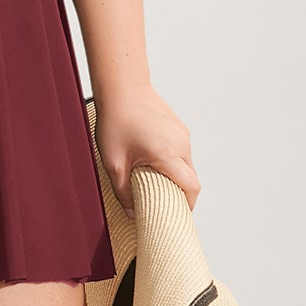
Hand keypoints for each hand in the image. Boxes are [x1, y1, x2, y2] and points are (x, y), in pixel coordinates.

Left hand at [91, 84, 199, 213]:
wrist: (121, 87)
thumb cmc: (116, 120)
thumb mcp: (114, 163)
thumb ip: (124, 192)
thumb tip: (132, 213)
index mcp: (169, 154)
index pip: (191, 188)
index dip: (187, 206)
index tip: (176, 217)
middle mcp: (182, 144)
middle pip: (191, 179)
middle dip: (180, 194)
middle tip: (162, 205)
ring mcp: (182, 134)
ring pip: (186, 165)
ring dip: (175, 177)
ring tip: (154, 182)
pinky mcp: (178, 128)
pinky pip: (181, 152)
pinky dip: (173, 163)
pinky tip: (152, 162)